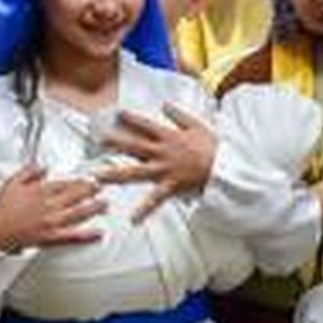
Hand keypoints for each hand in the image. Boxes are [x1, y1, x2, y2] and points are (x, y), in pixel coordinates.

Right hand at [0, 165, 104, 252]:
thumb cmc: (2, 209)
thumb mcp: (12, 183)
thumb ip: (29, 171)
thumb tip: (43, 166)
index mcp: (41, 191)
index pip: (66, 182)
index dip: (80, 180)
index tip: (90, 177)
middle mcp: (49, 205)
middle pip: (77, 195)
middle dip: (92, 189)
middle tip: (102, 186)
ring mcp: (52, 222)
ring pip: (79, 213)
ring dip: (95, 208)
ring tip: (106, 204)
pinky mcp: (52, 238)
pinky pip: (73, 236)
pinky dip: (88, 235)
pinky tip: (99, 233)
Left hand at [97, 104, 217, 221]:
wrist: (225, 167)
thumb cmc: (213, 146)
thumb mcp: (197, 125)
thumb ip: (178, 115)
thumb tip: (164, 104)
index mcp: (169, 136)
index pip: (145, 125)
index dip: (130, 118)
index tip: (116, 114)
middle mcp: (162, 152)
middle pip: (134, 146)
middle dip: (115, 142)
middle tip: (98, 140)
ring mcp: (164, 170)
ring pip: (135, 172)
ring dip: (116, 174)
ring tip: (98, 177)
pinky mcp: (171, 186)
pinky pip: (155, 199)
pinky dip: (144, 210)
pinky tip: (132, 219)